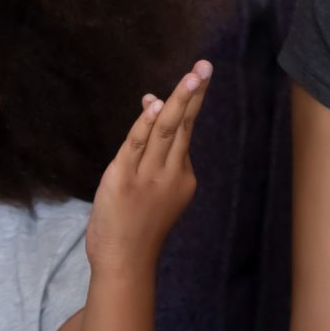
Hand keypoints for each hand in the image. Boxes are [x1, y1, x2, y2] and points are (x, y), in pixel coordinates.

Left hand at [85, 60, 211, 274]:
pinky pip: (137, 144)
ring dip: (179, 100)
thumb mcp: (149, 190)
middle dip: (194, 94)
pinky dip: (146, 123)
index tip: (192, 77)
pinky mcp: (123, 179)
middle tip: (206, 67)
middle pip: (184, 125)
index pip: (184, 133)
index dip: (184, 102)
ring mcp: (148, 177)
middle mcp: (170, 174)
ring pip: (166, 130)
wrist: (125, 263)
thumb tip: (151, 107)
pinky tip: (156, 104)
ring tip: (193, 76)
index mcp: (181, 178)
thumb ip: (150, 151)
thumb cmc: (135, 228)